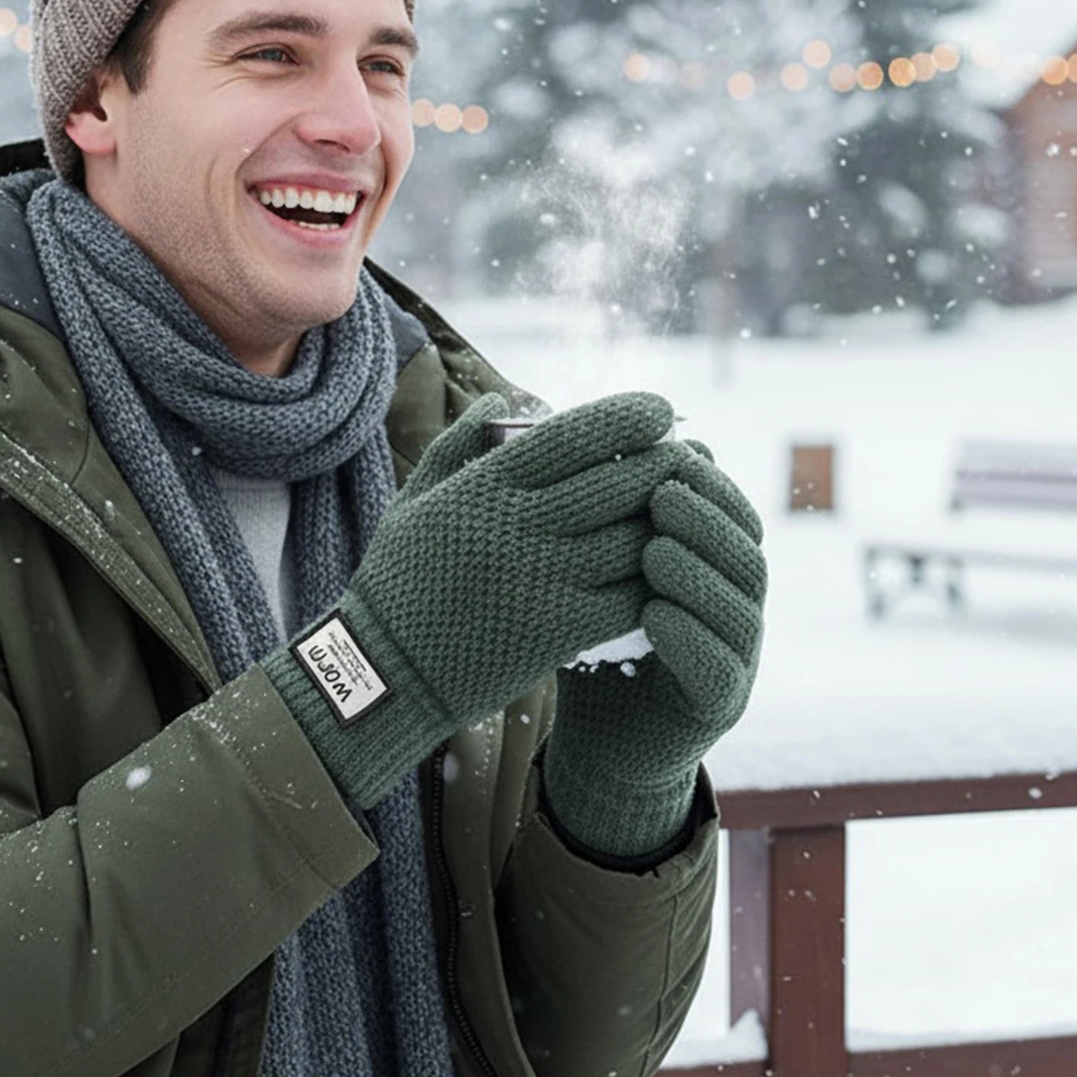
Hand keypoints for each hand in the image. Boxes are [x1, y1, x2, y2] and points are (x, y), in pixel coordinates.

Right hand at [264, 390, 705, 806]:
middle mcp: (518, 528)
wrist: (386, 674)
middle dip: (665, 462)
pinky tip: (666, 573)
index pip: (574, 436)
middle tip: (690, 454)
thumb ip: (458, 445)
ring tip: (688, 512)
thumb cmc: (399, 583)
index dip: (626, 416)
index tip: (660, 409)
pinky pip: (628, 599)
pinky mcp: (557, 632)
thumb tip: (502, 401)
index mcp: (485, 488)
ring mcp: (541, 581)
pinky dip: (655, 583)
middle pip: (617, 482)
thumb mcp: (415, 501)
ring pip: (632, 539)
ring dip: (667, 523)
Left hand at [542, 444, 765, 859]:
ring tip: (654, 549)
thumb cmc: (585, 641)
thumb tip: (546, 433)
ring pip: (741, 604)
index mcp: (711, 564)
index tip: (661, 449)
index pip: (728, 507)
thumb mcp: (583, 571)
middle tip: (662, 492)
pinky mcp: (721, 705)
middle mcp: (735, 605)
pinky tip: (654, 616)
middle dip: (708, 515)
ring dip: (700, 570)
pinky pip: (721, 667)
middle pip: (746, 548)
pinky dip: (691, 637)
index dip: (704, 477)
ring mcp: (737, 657)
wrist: (597, 740)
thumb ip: (585, 516)